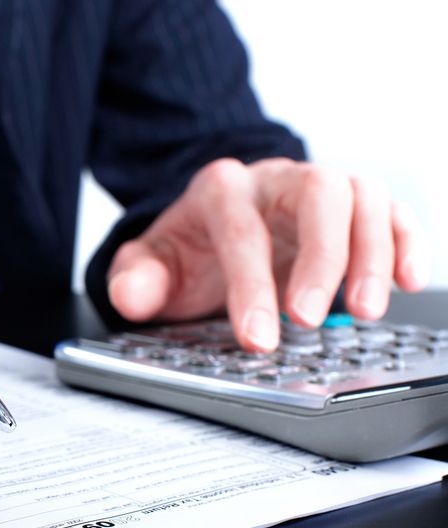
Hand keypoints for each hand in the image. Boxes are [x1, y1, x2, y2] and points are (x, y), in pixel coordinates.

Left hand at [106, 158, 429, 349]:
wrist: (212, 226)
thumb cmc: (188, 250)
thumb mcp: (149, 266)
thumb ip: (135, 279)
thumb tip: (128, 296)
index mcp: (221, 191)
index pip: (241, 230)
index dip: (251, 285)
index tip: (257, 337)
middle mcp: (276, 180)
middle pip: (317, 194)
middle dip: (322, 258)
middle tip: (312, 320)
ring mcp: (319, 188)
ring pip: (362, 195)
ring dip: (373, 253)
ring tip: (367, 311)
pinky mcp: (352, 208)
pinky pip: (391, 210)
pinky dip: (406, 242)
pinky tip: (410, 281)